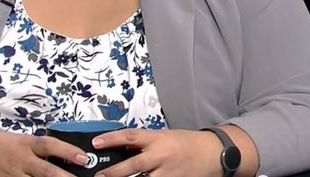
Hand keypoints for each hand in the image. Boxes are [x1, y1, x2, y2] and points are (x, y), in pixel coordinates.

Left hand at [89, 127, 241, 176]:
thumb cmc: (188, 143)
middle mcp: (162, 155)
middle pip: (133, 165)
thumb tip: (123, 146)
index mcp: (159, 139)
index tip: (96, 143)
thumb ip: (146, 142)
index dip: (112, 139)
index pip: (131, 136)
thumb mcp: (166, 136)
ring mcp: (169, 173)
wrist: (214, 153)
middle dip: (113, 173)